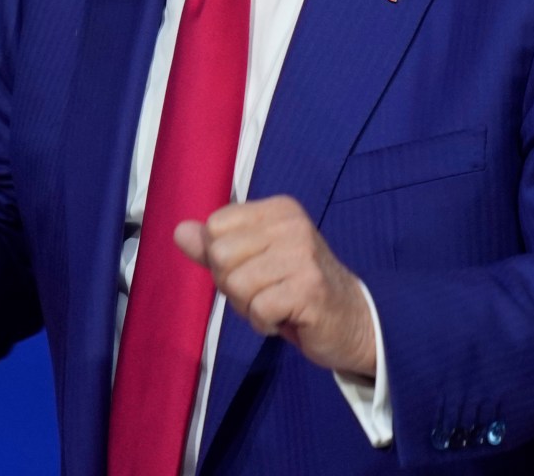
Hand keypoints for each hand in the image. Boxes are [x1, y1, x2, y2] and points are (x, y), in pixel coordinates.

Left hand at [174, 195, 377, 379]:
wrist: (354, 321)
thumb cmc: (296, 289)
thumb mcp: (253, 261)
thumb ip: (215, 246)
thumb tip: (179, 231)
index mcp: (277, 210)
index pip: (214, 227)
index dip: (222, 259)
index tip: (255, 271)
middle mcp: (291, 224)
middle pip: (220, 256)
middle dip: (233, 285)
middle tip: (266, 292)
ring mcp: (303, 255)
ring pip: (236, 284)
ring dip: (249, 307)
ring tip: (277, 305)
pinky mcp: (309, 289)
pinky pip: (257, 309)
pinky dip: (264, 323)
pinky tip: (287, 318)